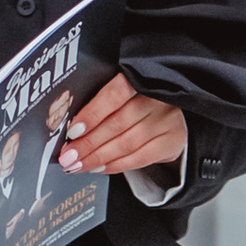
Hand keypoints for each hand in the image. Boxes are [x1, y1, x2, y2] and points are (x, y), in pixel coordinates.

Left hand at [59, 78, 187, 180]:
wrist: (178, 110)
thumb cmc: (142, 99)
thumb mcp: (126, 91)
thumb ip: (102, 101)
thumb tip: (71, 125)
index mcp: (143, 77)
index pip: (115, 94)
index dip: (92, 113)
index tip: (72, 131)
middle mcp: (159, 97)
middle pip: (117, 123)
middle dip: (88, 143)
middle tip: (67, 155)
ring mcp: (168, 120)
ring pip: (127, 143)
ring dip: (98, 157)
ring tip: (78, 164)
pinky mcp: (172, 141)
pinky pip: (140, 158)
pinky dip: (116, 165)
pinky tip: (98, 168)